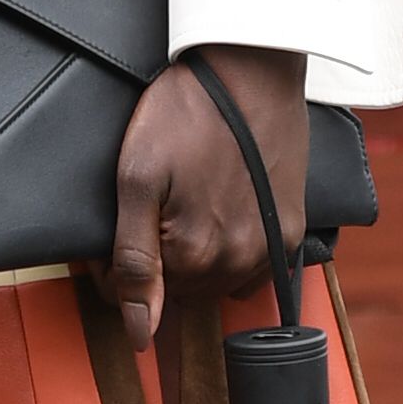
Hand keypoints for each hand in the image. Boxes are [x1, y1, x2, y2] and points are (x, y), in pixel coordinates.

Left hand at [106, 48, 310, 357]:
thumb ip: (134, 261)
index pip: (134, 294)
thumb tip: (139, 334)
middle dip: (156, 258)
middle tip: (152, 202)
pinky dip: (233, 252)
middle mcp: (236, 264)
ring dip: (194, 256)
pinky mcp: (289, 229)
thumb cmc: (186, 112)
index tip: (119, 220)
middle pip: (176, 290)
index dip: (113, 261)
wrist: (250, 69)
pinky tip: (222, 211)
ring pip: (213, 281)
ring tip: (188, 200)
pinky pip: (253, 268)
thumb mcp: (137, 180)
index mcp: (193, 257)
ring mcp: (268, 248)